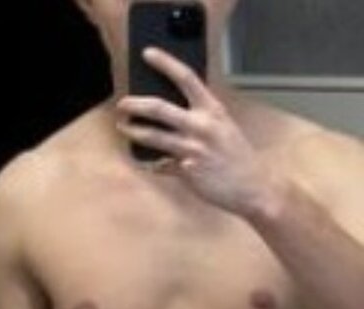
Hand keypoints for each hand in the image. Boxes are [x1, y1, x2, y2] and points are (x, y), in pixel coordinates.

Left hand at [116, 48, 274, 215]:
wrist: (251, 188)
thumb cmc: (237, 157)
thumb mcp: (224, 128)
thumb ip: (203, 118)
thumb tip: (176, 113)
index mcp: (213, 110)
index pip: (186, 78)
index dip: (165, 63)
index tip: (148, 54)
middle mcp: (202, 126)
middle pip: (160, 108)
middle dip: (135, 104)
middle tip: (122, 104)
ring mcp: (193, 150)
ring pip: (154, 137)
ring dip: (134, 131)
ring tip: (123, 127)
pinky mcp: (187, 171)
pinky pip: (162, 165)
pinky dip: (154, 164)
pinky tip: (150, 163)